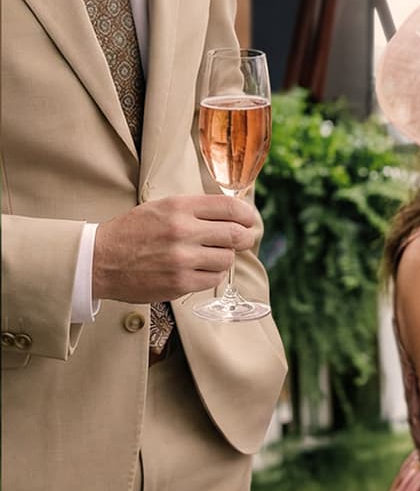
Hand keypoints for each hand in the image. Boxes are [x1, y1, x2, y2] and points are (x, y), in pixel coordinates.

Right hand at [93, 195, 262, 303]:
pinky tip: (197, 269)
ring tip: (206, 255)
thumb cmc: (133, 232)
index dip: (247, 215)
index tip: (249, 220)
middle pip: (236, 235)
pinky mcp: (179, 282)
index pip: (230, 208)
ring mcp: (182, 258)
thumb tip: (235, 212)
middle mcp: (183, 231)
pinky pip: (214, 278)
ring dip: (222, 258)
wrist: (99, 260)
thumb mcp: (162, 208)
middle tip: (238, 240)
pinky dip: (211, 274)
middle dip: (242, 238)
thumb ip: (196, 209)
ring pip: (227, 258)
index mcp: (179, 207)